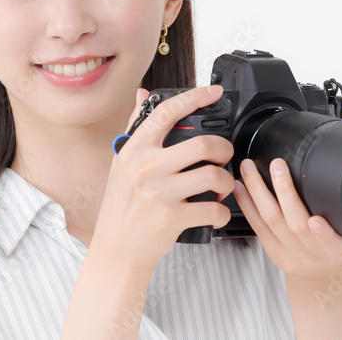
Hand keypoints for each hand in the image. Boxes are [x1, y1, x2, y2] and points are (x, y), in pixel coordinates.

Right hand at [90, 85, 236, 275]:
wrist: (115, 249)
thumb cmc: (121, 206)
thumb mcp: (122, 163)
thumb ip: (135, 128)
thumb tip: (142, 95)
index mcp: (134, 150)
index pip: (166, 113)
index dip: (194, 98)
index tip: (213, 92)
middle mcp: (145, 168)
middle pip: (202, 145)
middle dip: (224, 149)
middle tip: (224, 156)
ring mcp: (158, 194)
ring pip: (213, 175)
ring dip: (227, 180)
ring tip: (222, 185)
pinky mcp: (171, 219)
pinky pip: (213, 209)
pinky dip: (222, 211)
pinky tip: (216, 210)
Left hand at [232, 157, 341, 281]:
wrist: (322, 275)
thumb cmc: (334, 248)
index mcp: (336, 249)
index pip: (330, 241)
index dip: (322, 233)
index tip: (316, 220)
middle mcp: (311, 252)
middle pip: (295, 224)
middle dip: (285, 191)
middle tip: (278, 165)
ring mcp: (289, 253)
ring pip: (270, 220)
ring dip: (258, 191)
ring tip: (250, 170)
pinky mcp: (272, 252)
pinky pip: (256, 226)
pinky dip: (247, 204)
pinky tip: (240, 188)